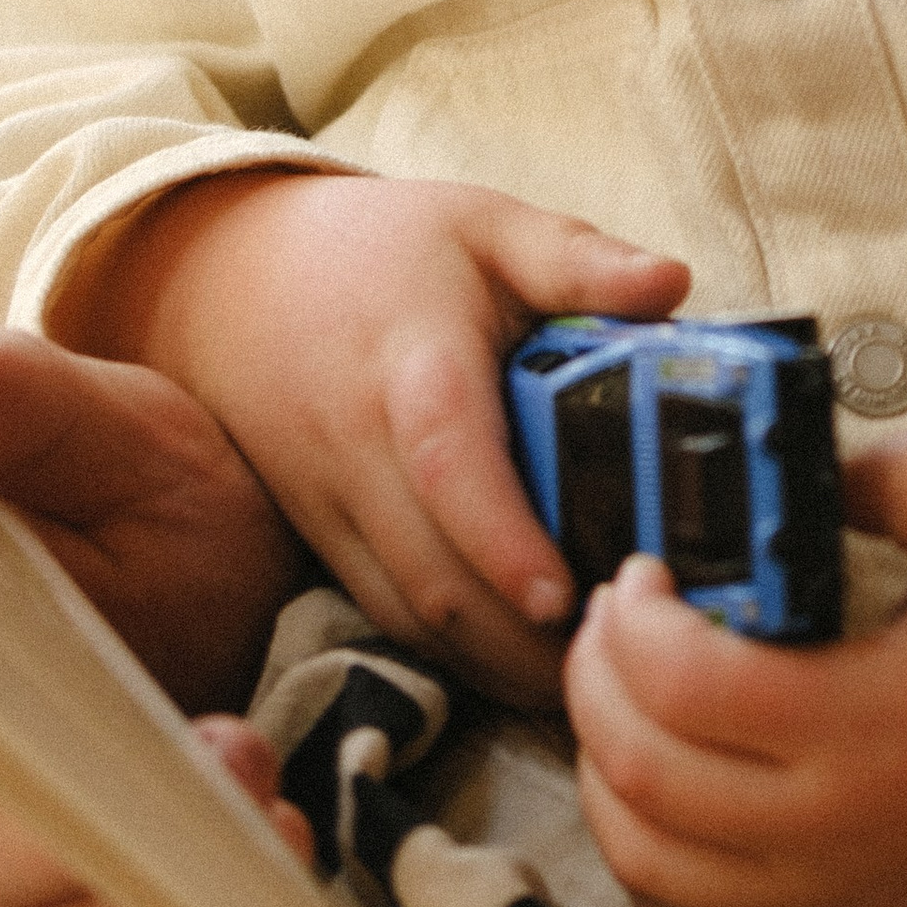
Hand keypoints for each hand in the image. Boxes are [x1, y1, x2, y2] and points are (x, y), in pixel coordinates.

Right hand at [69, 170, 688, 705]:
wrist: (234, 278)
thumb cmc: (384, 250)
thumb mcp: (487, 225)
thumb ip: (578, 259)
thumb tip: (672, 282)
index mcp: (412, 367)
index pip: (448, 464)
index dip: (500, 539)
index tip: (559, 597)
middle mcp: (358, 452)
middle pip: (431, 573)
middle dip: (520, 642)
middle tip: (619, 661)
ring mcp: (331, 508)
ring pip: (405, 615)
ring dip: (490, 664)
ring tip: (586, 680)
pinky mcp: (321, 543)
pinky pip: (384, 615)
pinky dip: (452, 653)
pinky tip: (520, 664)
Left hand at [566, 431, 906, 906]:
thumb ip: (905, 475)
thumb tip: (804, 468)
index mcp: (865, 720)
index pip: (684, 686)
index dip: (630, 624)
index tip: (639, 572)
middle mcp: (830, 825)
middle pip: (641, 775)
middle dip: (593, 684)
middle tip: (609, 619)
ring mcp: (824, 894)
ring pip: (645, 862)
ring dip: (602, 774)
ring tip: (619, 698)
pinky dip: (644, 864)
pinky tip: (654, 798)